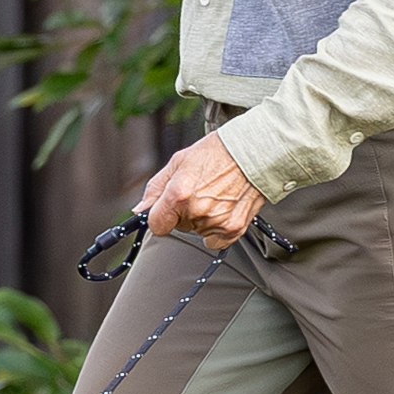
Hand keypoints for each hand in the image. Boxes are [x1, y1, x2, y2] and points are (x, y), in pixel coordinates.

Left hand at [140, 131, 259, 248]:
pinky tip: (223, 209)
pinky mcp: (233, 228)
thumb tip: (140, 210)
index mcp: (179, 193)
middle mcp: (196, 210)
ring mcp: (216, 221)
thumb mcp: (178, 162)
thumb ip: (156, 188)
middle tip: (199, 192)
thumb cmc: (216, 153)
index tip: (167, 210)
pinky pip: (215, 241)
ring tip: (215, 196)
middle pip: (179, 226)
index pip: (157, 225)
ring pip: (197, 232)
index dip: (160, 217)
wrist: (253, 152)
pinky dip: (217, 230)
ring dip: (202, 220)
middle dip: (184, 213)